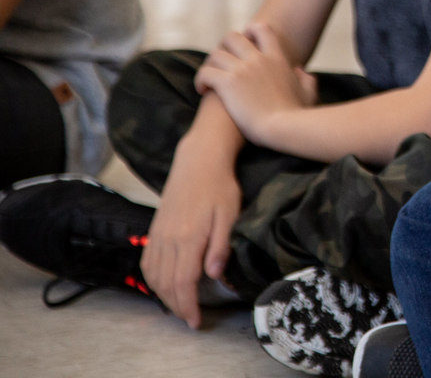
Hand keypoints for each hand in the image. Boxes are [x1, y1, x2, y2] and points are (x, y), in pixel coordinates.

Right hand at [141, 138, 241, 328]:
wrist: (198, 161)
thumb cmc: (220, 187)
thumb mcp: (229, 214)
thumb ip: (221, 246)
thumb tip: (214, 276)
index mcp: (189, 238)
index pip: (183, 282)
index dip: (188, 306)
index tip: (196, 322)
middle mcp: (170, 239)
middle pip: (167, 284)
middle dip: (177, 307)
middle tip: (190, 320)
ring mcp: (159, 234)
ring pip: (154, 276)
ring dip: (164, 297)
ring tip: (179, 307)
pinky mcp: (155, 229)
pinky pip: (148, 262)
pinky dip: (153, 280)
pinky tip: (163, 286)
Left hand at [194, 23, 313, 145]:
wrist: (284, 128)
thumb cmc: (297, 116)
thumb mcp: (307, 94)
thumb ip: (306, 80)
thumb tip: (301, 72)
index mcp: (277, 59)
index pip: (261, 29)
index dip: (248, 32)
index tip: (243, 43)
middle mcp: (259, 59)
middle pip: (232, 37)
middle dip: (222, 47)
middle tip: (220, 64)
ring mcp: (242, 70)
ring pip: (215, 54)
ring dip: (209, 65)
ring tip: (208, 80)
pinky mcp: (228, 84)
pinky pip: (205, 72)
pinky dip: (200, 79)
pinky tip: (202, 90)